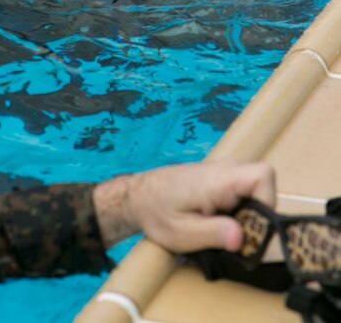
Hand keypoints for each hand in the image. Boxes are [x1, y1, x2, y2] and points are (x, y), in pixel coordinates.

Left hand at [92, 159, 274, 252]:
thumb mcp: (183, 233)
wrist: (139, 197)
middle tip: (227, 236)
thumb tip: (242, 238)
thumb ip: (214, 234)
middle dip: (254, 219)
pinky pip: (243, 196)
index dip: (268, 203)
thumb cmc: (157, 212)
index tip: (251, 227)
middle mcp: (226, 169)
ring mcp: (225, 172)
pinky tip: (212, 221)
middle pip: (262, 190)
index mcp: (218, 178)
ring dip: (243, 218)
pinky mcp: (223, 180)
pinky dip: (235, 214)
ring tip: (215, 227)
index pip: (264, 176)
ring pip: (254, 196)